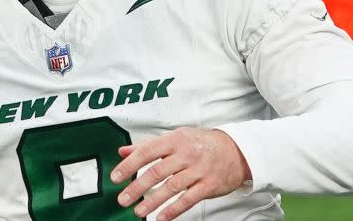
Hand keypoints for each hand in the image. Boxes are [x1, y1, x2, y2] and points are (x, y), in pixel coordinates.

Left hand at [112, 128, 250, 220]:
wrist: (235, 151)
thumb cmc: (202, 144)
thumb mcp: (176, 138)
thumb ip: (148, 145)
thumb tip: (123, 151)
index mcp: (175, 140)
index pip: (147, 151)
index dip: (129, 165)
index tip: (116, 177)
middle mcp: (186, 154)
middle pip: (156, 171)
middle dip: (137, 187)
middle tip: (123, 198)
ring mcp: (198, 170)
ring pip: (171, 187)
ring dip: (152, 201)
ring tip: (138, 211)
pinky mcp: (208, 185)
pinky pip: (188, 199)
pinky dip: (173, 210)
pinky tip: (161, 217)